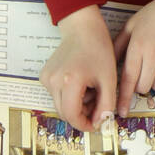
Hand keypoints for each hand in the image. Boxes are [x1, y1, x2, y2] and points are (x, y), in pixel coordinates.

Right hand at [40, 6, 117, 132]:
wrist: (83, 30)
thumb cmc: (98, 50)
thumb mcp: (109, 79)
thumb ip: (106, 105)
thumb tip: (100, 123)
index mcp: (70, 81)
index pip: (72, 115)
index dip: (84, 124)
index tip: (96, 125)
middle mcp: (53, 81)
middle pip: (65, 112)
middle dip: (82, 114)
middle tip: (98, 104)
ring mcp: (46, 78)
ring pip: (60, 105)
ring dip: (76, 105)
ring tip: (91, 90)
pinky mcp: (44, 76)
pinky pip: (57, 95)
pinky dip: (70, 95)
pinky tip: (81, 83)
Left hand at [113, 0, 154, 114]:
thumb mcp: (132, 25)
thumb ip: (118, 45)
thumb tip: (108, 65)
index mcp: (138, 46)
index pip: (128, 79)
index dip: (123, 98)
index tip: (120, 112)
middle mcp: (154, 55)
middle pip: (143, 86)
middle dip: (140, 84)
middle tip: (143, 72)